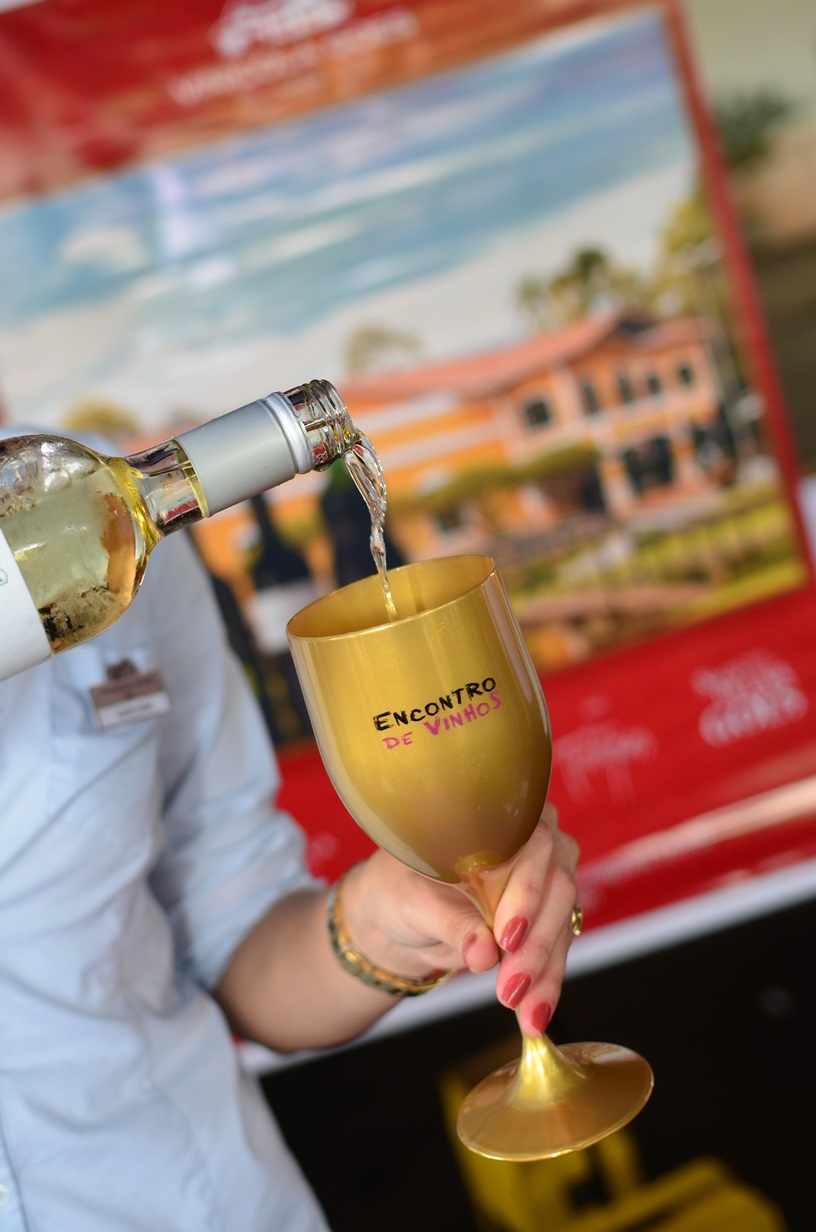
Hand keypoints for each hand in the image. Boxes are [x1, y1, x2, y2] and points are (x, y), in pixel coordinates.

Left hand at [343, 803, 578, 1036]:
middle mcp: (531, 840)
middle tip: (510, 987)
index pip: (530, 842)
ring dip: (544, 972)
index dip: (526, 889)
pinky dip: (547, 984)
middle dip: (535, 944)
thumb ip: (451, 922)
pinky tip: (536, 1016)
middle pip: (555, 886)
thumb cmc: (399, 890)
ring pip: (561, 923)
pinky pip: (557, 949)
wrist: (399, 918)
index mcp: (497, 817)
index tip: (507, 936)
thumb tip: (484, 953)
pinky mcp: (545, 917)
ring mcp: (544, 878)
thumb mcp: (413, 902)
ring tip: (525, 1013)